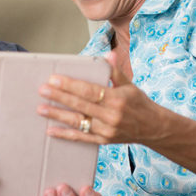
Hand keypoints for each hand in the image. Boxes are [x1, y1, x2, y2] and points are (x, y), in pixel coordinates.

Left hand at [37, 50, 163, 144]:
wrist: (155, 129)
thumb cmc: (140, 104)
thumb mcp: (130, 85)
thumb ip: (115, 71)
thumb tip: (108, 54)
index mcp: (117, 99)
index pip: (89, 90)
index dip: (70, 85)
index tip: (54, 79)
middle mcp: (111, 116)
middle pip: (80, 105)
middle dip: (59, 97)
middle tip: (42, 90)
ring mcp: (106, 130)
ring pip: (77, 122)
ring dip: (57, 115)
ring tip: (41, 108)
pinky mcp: (103, 141)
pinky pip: (81, 138)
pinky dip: (65, 135)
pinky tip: (50, 130)